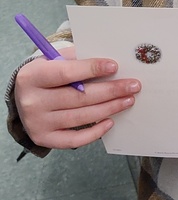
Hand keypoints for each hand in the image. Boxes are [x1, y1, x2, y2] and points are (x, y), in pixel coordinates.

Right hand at [14, 48, 139, 149]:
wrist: (23, 97)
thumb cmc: (46, 74)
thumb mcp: (54, 60)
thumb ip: (77, 58)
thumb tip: (110, 64)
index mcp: (32, 77)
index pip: (66, 73)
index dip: (92, 69)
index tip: (115, 66)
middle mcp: (32, 102)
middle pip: (78, 97)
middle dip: (110, 91)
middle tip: (133, 86)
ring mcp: (37, 123)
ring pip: (80, 117)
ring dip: (109, 109)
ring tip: (128, 100)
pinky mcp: (43, 138)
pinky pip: (74, 140)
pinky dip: (94, 132)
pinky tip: (110, 121)